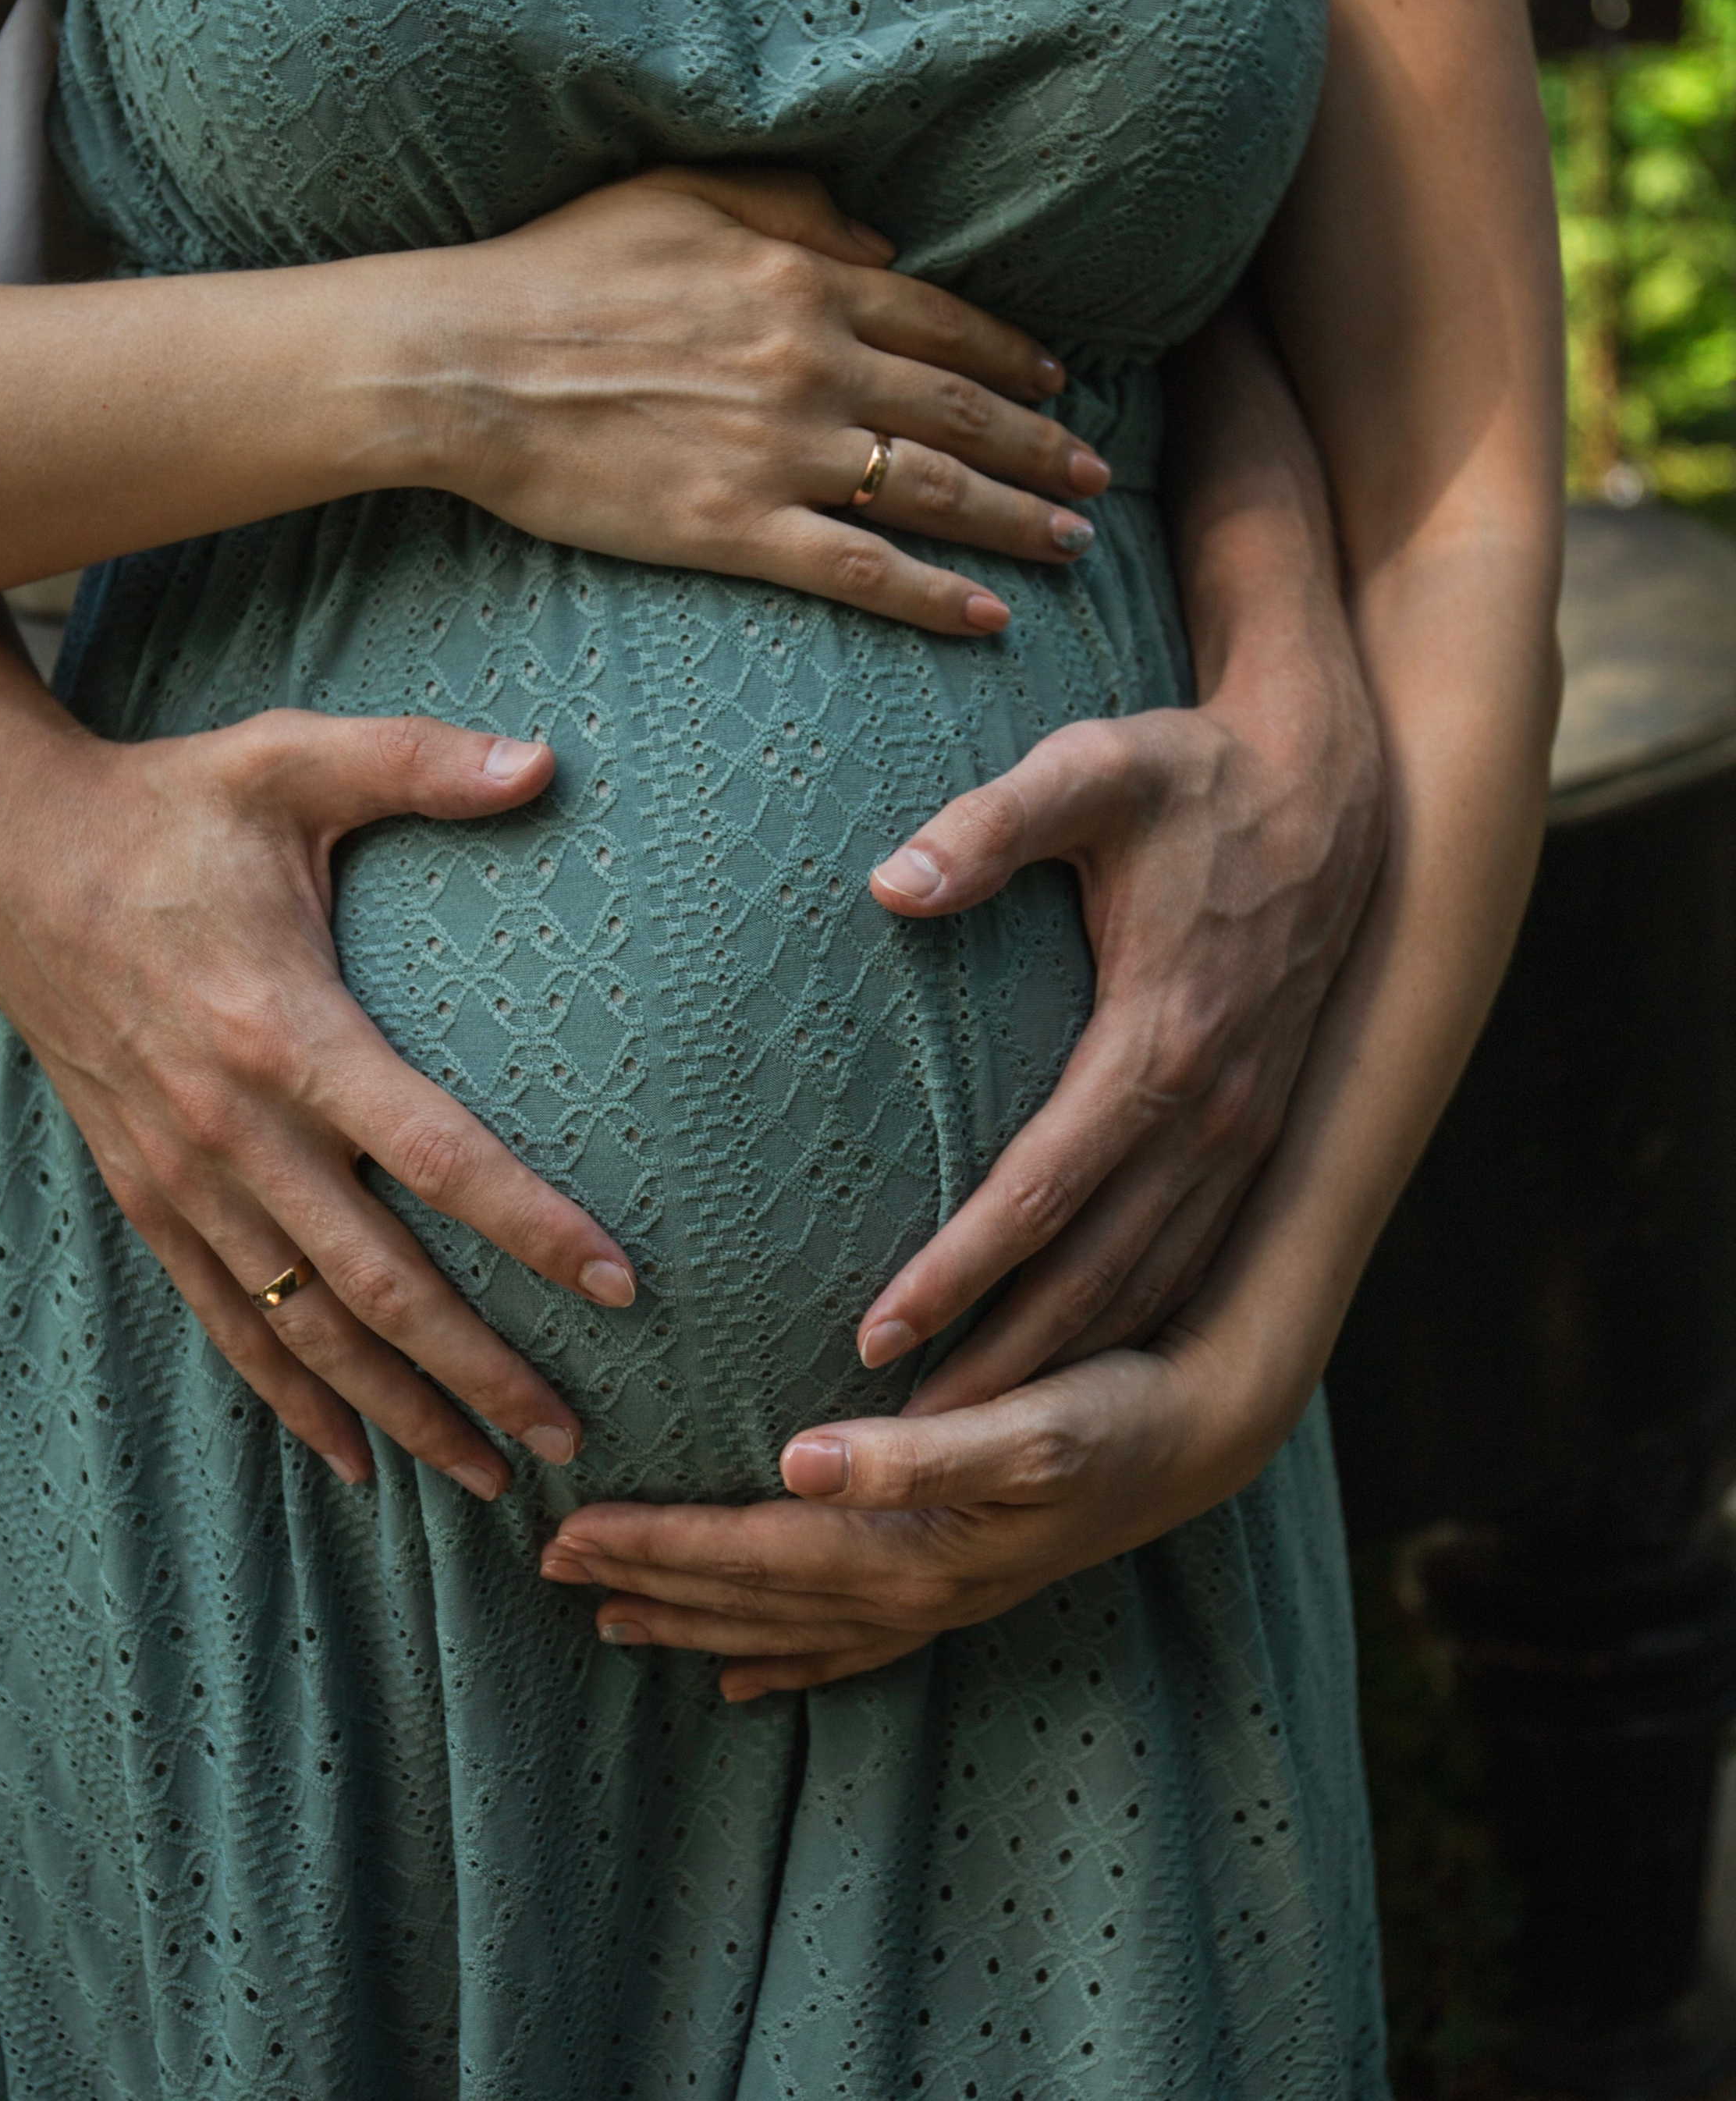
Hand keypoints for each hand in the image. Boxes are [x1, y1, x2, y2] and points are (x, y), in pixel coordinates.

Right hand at [0, 693, 636, 1498]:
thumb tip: (551, 760)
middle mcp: (233, 1127)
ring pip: (304, 1328)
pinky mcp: (147, 1196)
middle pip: (377, 1282)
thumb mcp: (289, 759)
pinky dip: (290, 1397)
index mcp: (286, 1029)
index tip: (621, 1285)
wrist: (6, 862)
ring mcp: (183, 1176)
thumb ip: (419, 762)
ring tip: (490, 1475)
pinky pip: (228, 1319)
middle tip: (576, 1436)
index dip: (531, 1226)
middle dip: (480, 1369)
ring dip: (398, 1410)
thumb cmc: (169, 806)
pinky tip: (350, 1457)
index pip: (435, 1153)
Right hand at [422, 165, 1109, 634]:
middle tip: (1095, 479)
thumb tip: (880, 242)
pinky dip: (932, 595)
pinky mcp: (734, 526)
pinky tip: (988, 617)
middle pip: (959, 410)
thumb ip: (789, 207)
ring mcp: (778, 449)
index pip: (940, 321)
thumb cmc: (555, 269)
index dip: (1010, 357)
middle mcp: (812, 363)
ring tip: (1070, 545)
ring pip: (930, 490)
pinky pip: (859, 569)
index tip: (1058, 386)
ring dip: (1013, 520)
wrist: (467, 361)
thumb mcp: (676, 193)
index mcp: (801, 277)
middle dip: (1039, 448)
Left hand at [539, 1317, 1294, 1700]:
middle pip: (751, 1595)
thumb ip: (911, 1449)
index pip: (751, 1550)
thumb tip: (795, 1455)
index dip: (656, 1542)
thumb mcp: (1022, 1423)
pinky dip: (787, 1662)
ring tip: (610, 1625)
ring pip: (786, 1626)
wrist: (1206, 1435)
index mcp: (910, 1546)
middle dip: (648, 1581)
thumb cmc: (1114, 1411)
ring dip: (696, 1623)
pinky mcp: (962, 1583)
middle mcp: (913, 1587)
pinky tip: (745, 1679)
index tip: (565, 1531)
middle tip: (548, 1564)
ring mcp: (938, 1596)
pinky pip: (849, 1644)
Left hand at [854, 664, 1382, 1408]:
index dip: (960, 1266)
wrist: (1335, 785)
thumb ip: (992, 823)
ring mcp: (1246, 1130)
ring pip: (1148, 1282)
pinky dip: (1127, 1325)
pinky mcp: (1257, 1132)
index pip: (1044, 1185)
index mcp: (1162, 1035)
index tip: (876, 1330)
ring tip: (960, 1434)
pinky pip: (1190, 1256)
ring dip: (1060, 1364)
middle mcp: (1214, 1108)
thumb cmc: (1189, 774)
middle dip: (999, 1359)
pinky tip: (1069, 1370)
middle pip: (1097, 1270)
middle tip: (896, 1439)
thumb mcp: (1091, 770)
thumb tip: (893, 880)